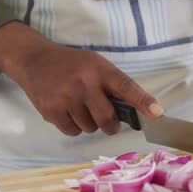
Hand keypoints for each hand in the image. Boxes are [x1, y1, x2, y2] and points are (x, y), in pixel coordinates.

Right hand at [0, 22, 162, 135]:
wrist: (35, 60)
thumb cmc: (74, 65)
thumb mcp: (97, 65)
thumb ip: (116, 85)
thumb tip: (141, 110)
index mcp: (100, 70)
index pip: (126, 87)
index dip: (143, 102)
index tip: (157, 113)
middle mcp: (84, 83)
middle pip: (107, 118)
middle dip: (111, 125)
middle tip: (108, 120)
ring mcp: (65, 97)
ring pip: (90, 128)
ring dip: (90, 124)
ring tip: (81, 108)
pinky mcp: (51, 110)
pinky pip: (73, 131)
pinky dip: (74, 127)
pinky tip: (69, 112)